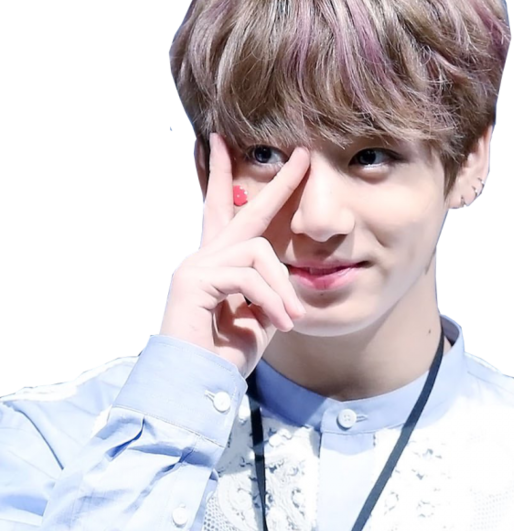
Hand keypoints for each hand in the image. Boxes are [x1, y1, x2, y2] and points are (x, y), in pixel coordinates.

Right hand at [158, 133, 308, 378]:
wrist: (197, 386)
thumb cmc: (225, 357)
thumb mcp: (260, 317)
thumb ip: (268, 290)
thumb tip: (286, 275)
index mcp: (217, 266)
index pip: (223, 214)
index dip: (226, 178)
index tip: (224, 145)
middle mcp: (202, 257)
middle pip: (240, 207)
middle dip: (276, 182)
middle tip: (302, 153)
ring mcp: (195, 266)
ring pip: (257, 251)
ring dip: (281, 288)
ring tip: (288, 319)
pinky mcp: (194, 280)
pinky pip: (248, 276)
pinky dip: (270, 300)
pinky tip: (278, 323)